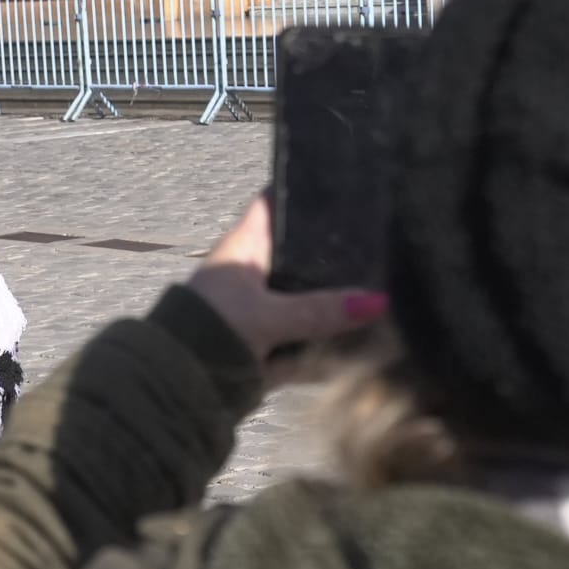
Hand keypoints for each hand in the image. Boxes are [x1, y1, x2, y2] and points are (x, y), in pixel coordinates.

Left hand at [186, 196, 387, 385]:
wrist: (179, 385)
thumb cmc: (213, 330)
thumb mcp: (269, 316)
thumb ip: (321, 311)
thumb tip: (377, 301)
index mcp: (244, 247)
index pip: (276, 203)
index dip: (305, 189)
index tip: (347, 182)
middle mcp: (253, 270)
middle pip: (301, 252)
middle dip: (336, 253)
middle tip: (385, 243)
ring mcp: (261, 306)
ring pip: (308, 294)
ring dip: (336, 299)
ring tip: (389, 285)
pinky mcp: (268, 340)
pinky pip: (307, 333)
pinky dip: (329, 337)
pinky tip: (368, 336)